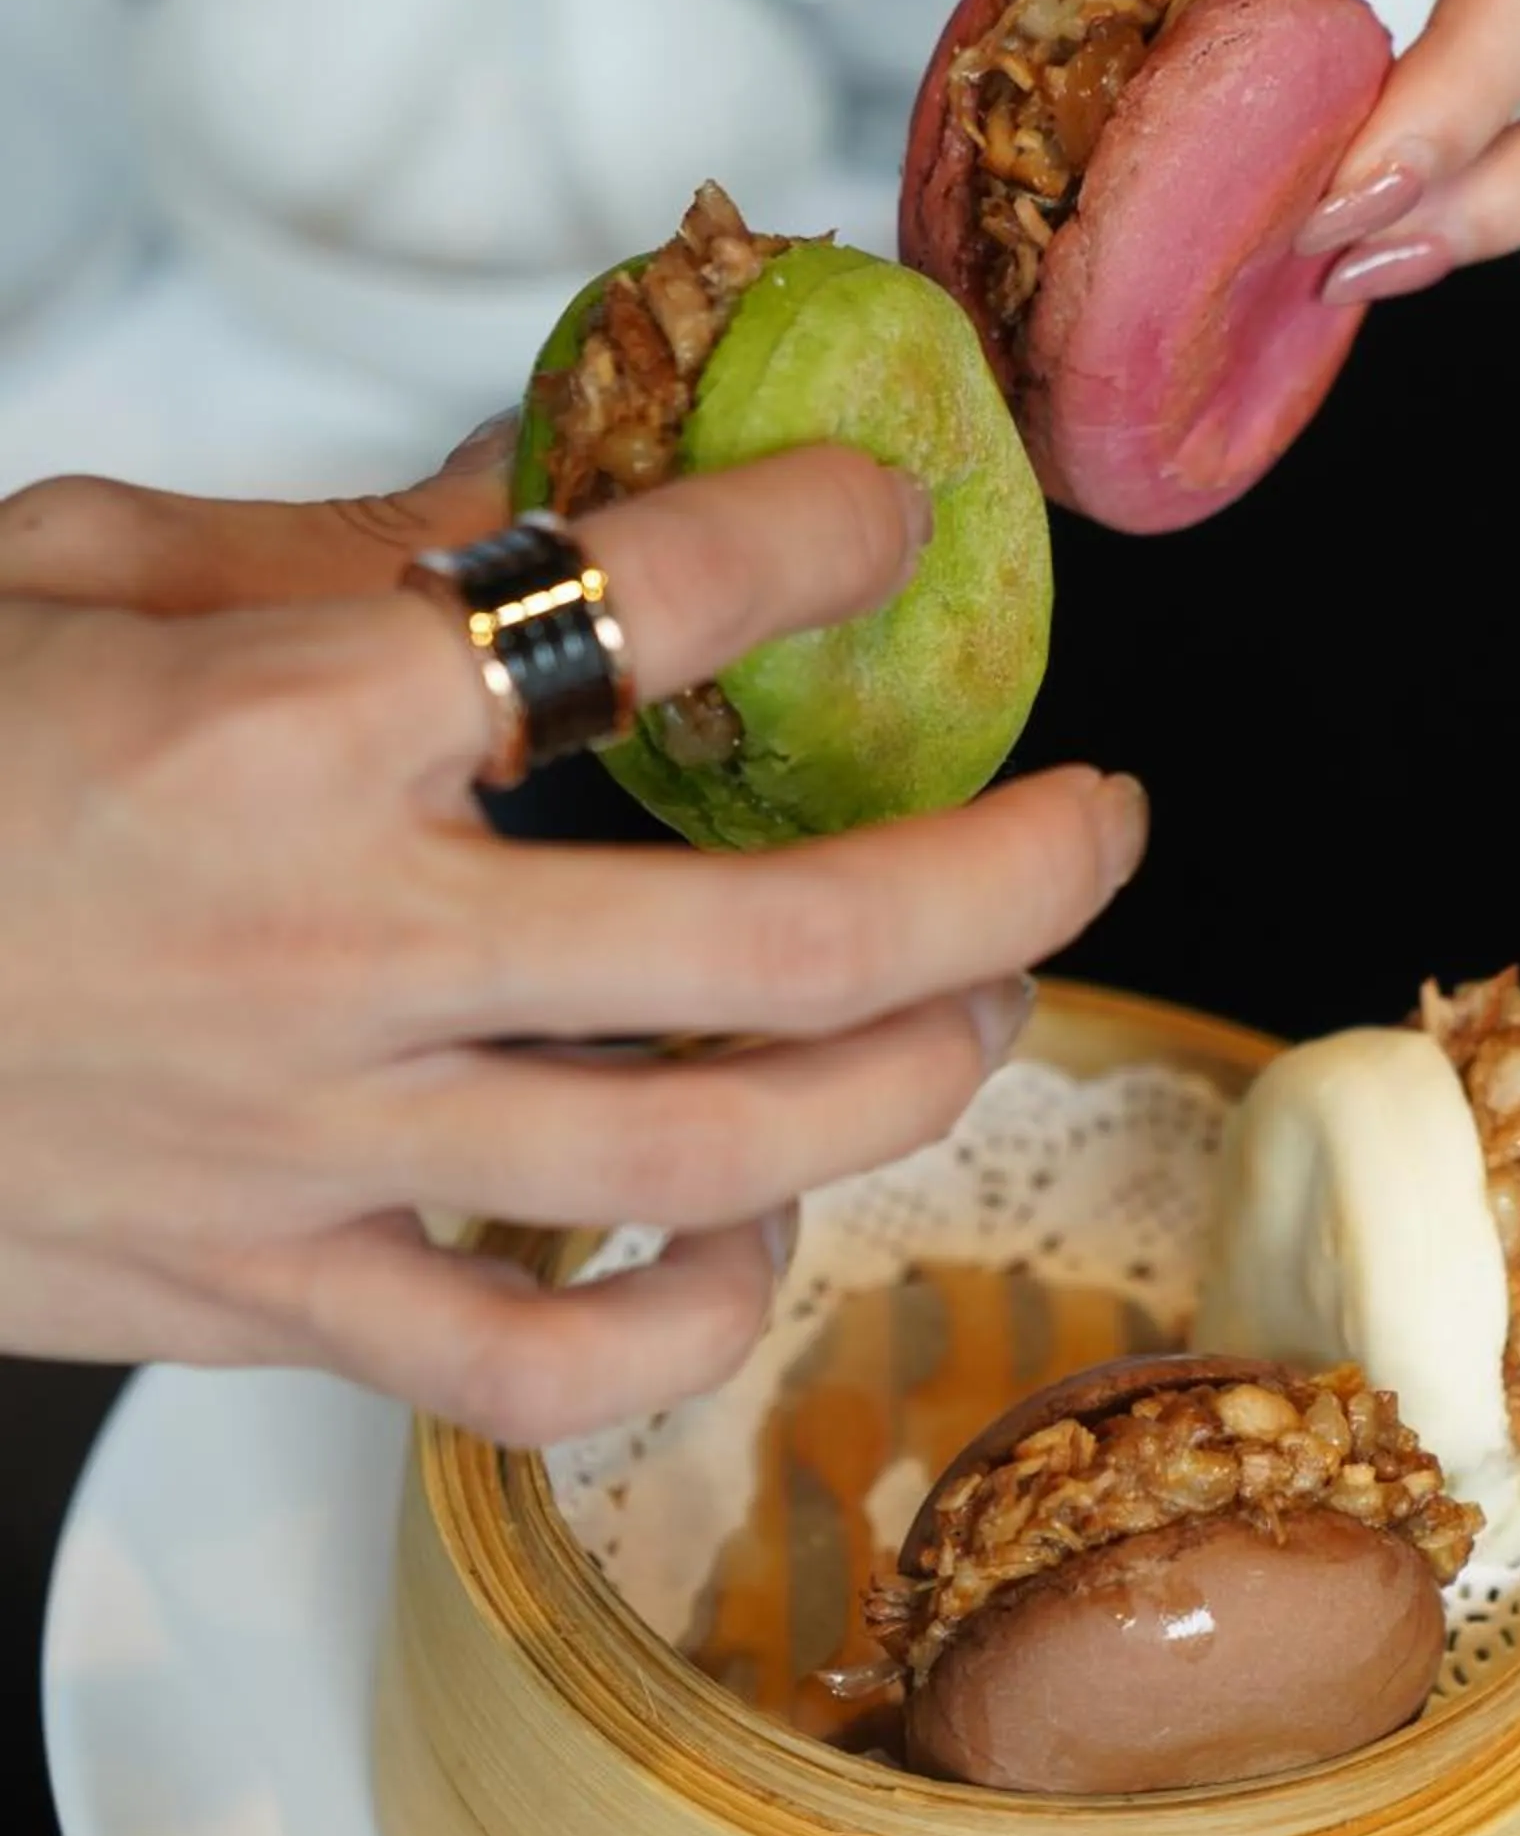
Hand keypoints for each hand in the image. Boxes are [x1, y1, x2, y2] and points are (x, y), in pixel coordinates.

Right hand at [0, 450, 1145, 1441]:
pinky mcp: (260, 1297)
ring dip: (909, 1077)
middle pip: (780, 939)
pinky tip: (737, 1227)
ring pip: (712, 1157)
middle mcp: (342, 950)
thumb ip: (332, 537)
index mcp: (290, 725)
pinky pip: (531, 1367)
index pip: (654, 604)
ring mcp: (316, 1152)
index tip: (893, 515)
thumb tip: (551, 469)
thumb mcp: (74, 567)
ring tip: (983, 1003)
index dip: (826, 537)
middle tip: (1100, 813)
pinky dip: (678, 1314)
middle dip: (1005, 868)